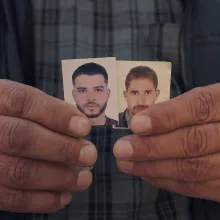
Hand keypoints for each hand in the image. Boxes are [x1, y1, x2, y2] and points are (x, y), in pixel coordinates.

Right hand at [0, 80, 96, 212]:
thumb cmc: (13, 119)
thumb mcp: (24, 106)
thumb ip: (49, 112)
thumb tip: (80, 127)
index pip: (23, 101)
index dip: (57, 115)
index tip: (84, 127)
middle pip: (21, 137)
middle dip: (62, 148)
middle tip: (90, 155)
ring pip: (18, 171)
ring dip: (58, 177)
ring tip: (83, 179)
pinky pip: (10, 198)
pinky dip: (42, 200)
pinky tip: (64, 196)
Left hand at [114, 84, 219, 201]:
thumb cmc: (217, 114)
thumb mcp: (206, 101)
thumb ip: (179, 109)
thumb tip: (142, 121)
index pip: (198, 107)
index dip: (165, 116)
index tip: (136, 124)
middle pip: (193, 142)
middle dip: (152, 147)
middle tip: (121, 150)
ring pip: (194, 169)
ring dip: (154, 168)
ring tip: (126, 164)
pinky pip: (198, 187)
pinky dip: (168, 181)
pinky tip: (146, 175)